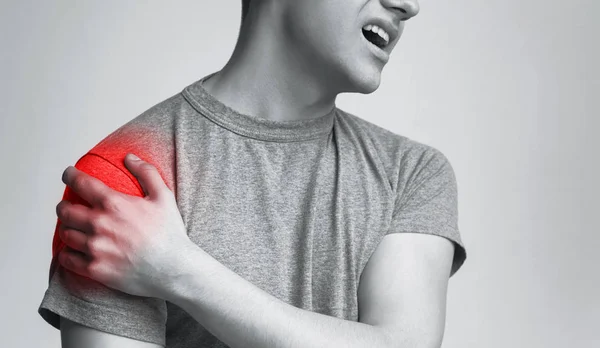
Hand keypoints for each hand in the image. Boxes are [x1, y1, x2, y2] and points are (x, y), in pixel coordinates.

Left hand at [56, 153, 192, 298]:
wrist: (174, 269)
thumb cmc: (170, 233)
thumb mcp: (164, 197)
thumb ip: (146, 172)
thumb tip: (129, 157)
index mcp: (114, 204)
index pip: (81, 183)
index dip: (70, 175)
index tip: (68, 174)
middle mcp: (100, 224)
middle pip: (65, 210)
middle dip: (64, 205)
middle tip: (68, 206)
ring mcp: (96, 248)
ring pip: (65, 234)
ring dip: (67, 228)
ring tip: (74, 228)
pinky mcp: (95, 269)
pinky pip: (67, 259)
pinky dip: (67, 253)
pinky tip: (74, 250)